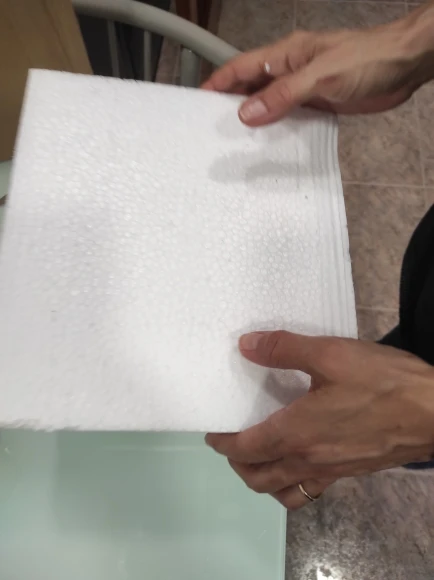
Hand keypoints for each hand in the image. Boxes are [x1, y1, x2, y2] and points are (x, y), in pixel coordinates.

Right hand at [202, 6, 433, 125]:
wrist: (404, 65)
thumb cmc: (367, 59)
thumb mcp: (320, 76)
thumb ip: (283, 95)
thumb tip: (247, 113)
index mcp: (285, 55)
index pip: (241, 68)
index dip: (218, 84)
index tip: (197, 102)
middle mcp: (290, 71)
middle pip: (251, 88)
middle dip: (231, 106)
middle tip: (213, 131)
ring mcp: (303, 88)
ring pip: (269, 106)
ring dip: (255, 122)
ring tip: (236, 145)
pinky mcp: (318, 104)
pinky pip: (290, 119)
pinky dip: (279, 131)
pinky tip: (271, 147)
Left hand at [206, 331, 433, 509]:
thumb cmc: (381, 381)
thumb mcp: (331, 353)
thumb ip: (283, 348)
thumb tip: (244, 345)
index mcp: (296, 433)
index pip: (246, 449)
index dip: (223, 443)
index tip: (213, 433)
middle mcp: (309, 460)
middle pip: (259, 479)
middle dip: (239, 465)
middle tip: (233, 443)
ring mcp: (332, 472)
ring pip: (284, 493)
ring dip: (264, 480)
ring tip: (261, 457)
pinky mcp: (351, 473)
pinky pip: (311, 490)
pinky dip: (293, 484)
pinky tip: (300, 458)